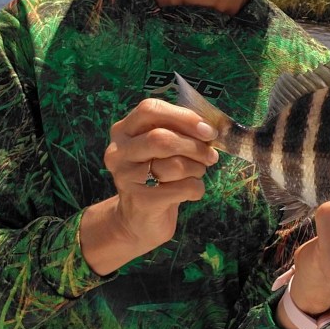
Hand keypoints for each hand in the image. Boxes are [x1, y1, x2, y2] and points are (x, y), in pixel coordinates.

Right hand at [80, 97, 217, 273]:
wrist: (139, 218)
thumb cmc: (157, 175)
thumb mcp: (162, 149)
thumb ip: (179, 132)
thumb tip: (209, 127)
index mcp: (123, 130)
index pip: (150, 109)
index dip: (183, 117)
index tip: (207, 130)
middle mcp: (118, 151)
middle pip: (162, 138)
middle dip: (195, 146)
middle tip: (211, 155)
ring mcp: (126, 177)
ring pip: (175, 165)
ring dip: (197, 168)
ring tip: (198, 172)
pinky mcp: (141, 201)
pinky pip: (182, 188)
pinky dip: (197, 188)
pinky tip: (192, 191)